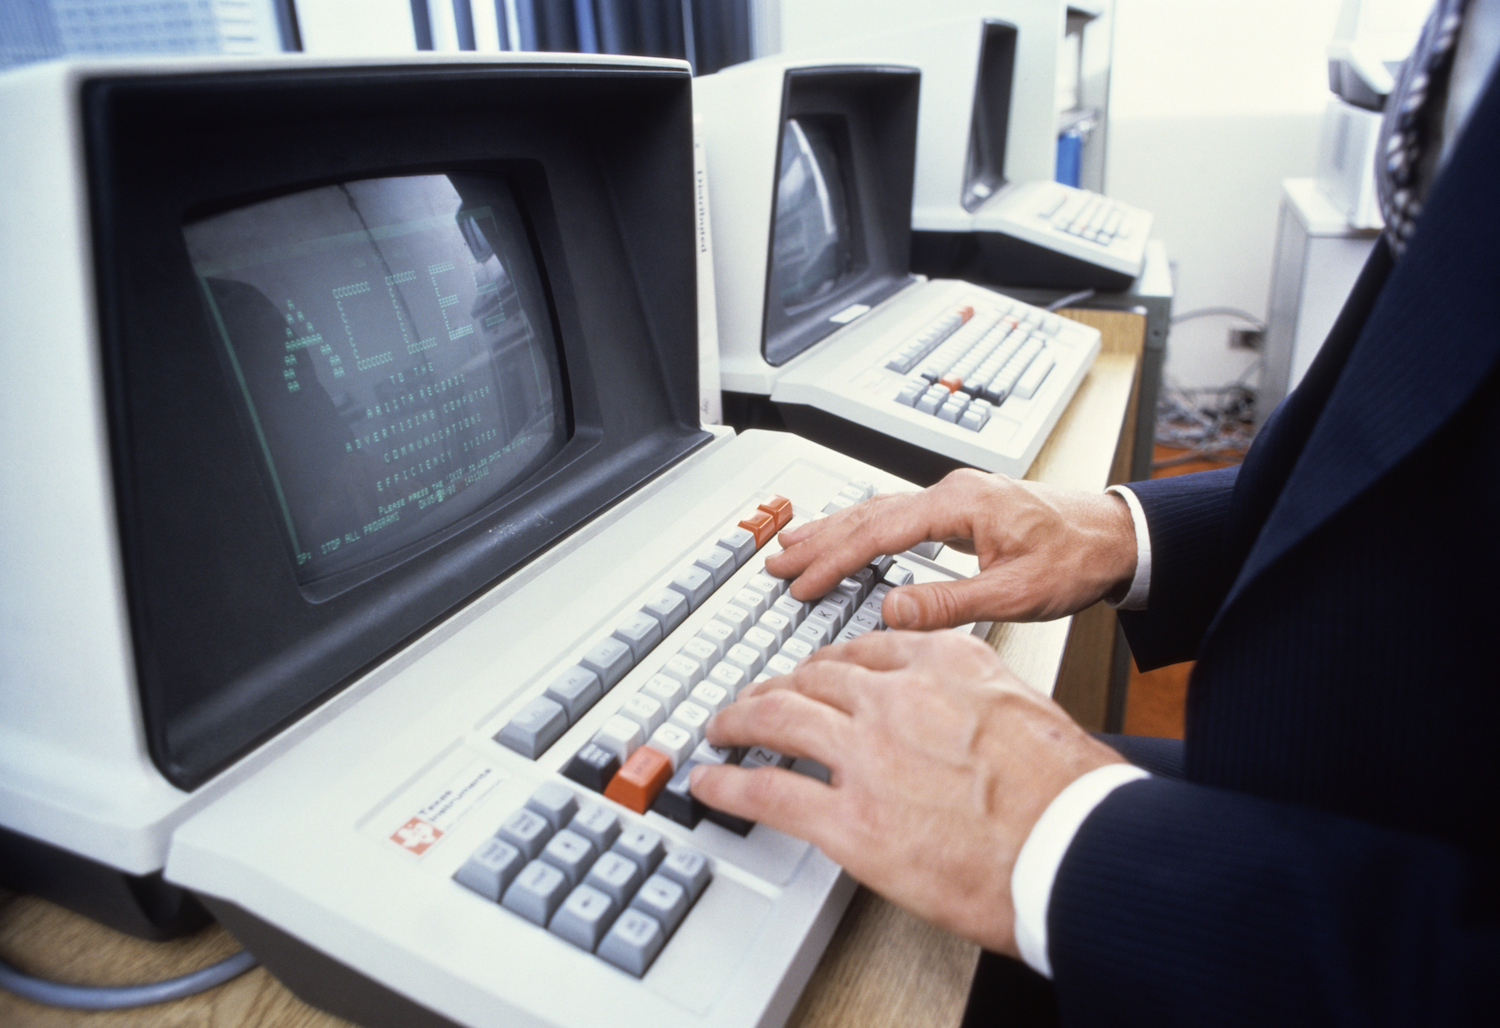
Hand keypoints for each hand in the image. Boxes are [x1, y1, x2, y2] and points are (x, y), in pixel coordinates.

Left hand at [689, 630, 1125, 955]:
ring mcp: (868, 755)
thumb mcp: (1022, 709)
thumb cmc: (1068, 791)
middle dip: (775, 687)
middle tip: (756, 698)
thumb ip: (971, 699)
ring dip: (739, 721)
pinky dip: (729, 786)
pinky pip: (769, 793)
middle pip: (811, 678)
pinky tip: (710, 784)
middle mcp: (896, 697)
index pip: (862, 651)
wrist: (1077, 847)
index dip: (824, 665)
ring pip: (777, 719)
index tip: (812, 673)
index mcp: (942, 663)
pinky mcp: (852, 820)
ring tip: (723, 727)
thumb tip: (951, 715)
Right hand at [765, 469, 1136, 628]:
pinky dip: (862, 528)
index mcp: (960, 505)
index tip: (801, 584)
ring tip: (793, 544)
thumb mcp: (1014, 595)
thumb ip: (949, 604)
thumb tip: (892, 610)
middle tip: (774, 560)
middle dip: (817, 539)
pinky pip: (897, 513)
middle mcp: (952, 493)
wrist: (1117, 538)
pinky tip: (847, 536)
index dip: (833, 561)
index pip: (878, 533)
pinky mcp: (962, 508)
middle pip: (867, 514)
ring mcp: (956, 497)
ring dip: (833, 530)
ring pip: (878, 510)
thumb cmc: (1077, 560)